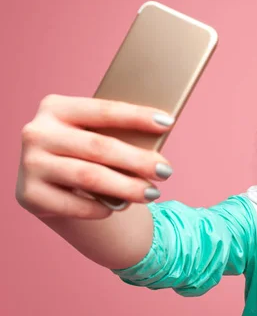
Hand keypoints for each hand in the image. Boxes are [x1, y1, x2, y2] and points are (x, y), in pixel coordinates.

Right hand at [16, 94, 174, 218]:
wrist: (49, 183)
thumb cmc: (84, 153)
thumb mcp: (94, 136)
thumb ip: (116, 135)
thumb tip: (156, 143)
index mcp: (55, 107)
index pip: (103, 110)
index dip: (137, 116)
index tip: (168, 123)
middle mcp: (37, 133)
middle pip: (99, 147)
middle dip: (138, 160)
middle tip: (166, 171)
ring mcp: (31, 165)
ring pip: (89, 177)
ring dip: (126, 187)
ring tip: (152, 193)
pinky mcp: (30, 195)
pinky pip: (75, 205)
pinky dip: (102, 208)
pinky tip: (119, 207)